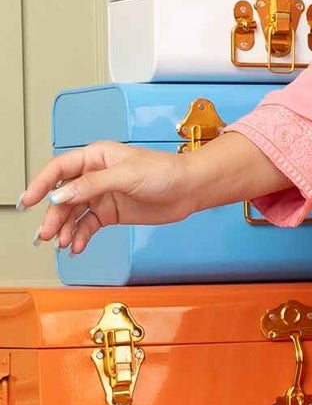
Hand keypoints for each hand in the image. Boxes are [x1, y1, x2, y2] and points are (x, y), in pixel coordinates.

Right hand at [15, 141, 197, 254]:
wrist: (190, 189)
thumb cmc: (165, 171)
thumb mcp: (126, 175)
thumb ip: (92, 185)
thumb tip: (62, 194)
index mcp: (95, 157)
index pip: (59, 169)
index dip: (41, 184)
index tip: (29, 200)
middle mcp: (94, 176)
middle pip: (64, 196)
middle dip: (54, 215)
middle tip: (47, 234)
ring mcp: (102, 195)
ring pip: (74, 213)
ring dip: (66, 229)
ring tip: (62, 244)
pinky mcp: (111, 213)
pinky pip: (88, 225)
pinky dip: (81, 236)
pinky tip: (77, 246)